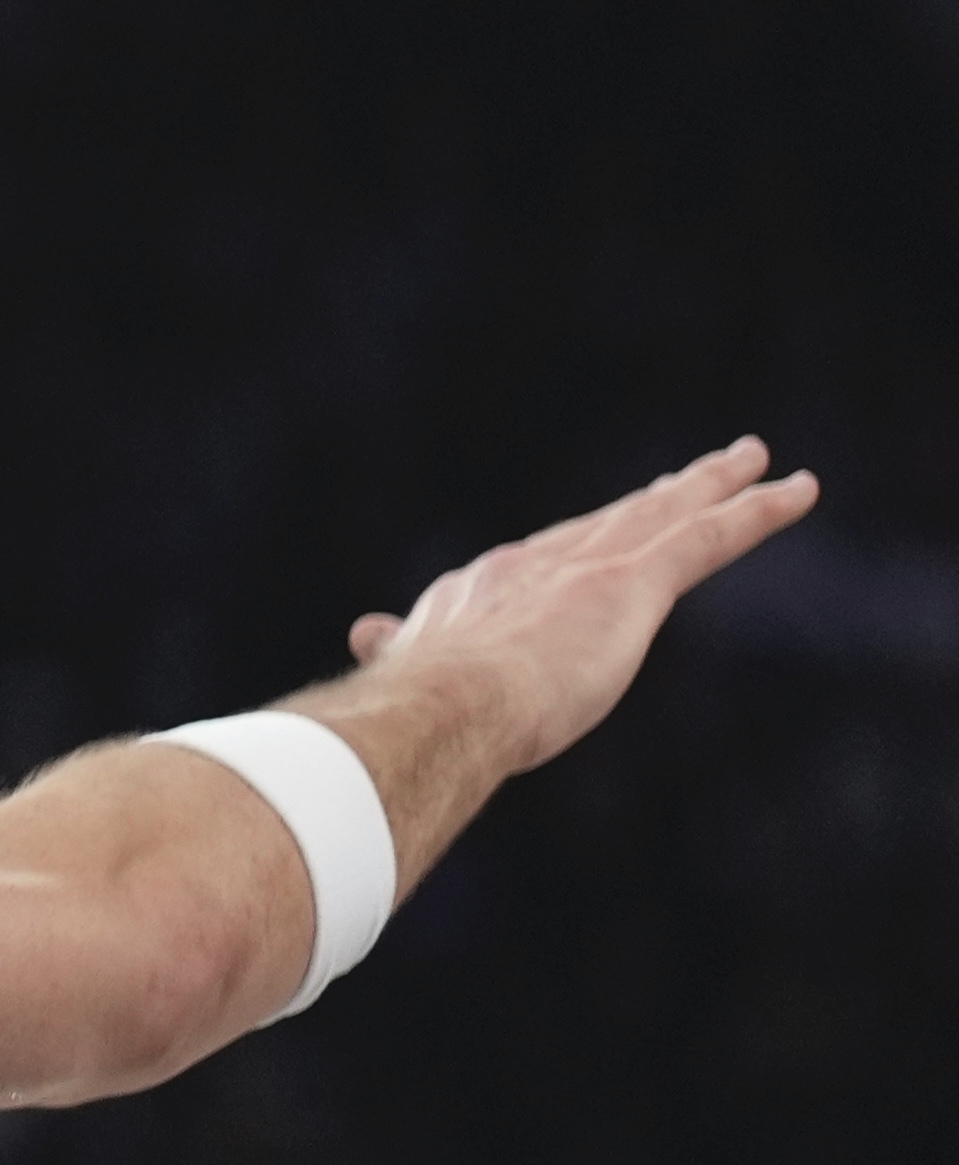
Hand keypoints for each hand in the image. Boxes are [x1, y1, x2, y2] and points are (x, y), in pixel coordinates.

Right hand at [341, 433, 815, 790]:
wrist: (443, 705)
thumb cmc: (423, 705)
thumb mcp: (412, 670)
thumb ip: (400, 648)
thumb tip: (366, 634)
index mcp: (486, 588)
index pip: (548, 559)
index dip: (581, 544)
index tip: (603, 535)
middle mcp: (538, 562)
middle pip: (613, 519)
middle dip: (657, 496)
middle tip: (697, 472)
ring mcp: (588, 567)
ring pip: (666, 513)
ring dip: (715, 484)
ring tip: (756, 458)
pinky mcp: (632, 583)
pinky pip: (709, 537)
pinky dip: (757, 512)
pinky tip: (799, 488)